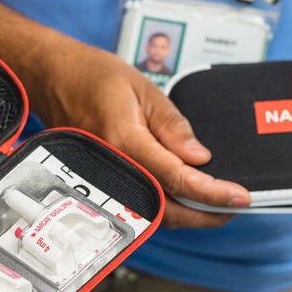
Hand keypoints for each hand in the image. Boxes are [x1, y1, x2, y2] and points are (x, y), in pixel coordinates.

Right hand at [30, 36, 249, 227]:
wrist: (51, 77)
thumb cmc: (92, 76)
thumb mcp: (142, 88)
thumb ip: (172, 125)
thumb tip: (199, 158)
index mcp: (124, 139)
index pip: (177, 178)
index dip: (212, 193)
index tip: (240, 198)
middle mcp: (111, 165)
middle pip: (165, 209)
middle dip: (204, 215)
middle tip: (234, 208)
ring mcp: (102, 177)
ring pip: (151, 213)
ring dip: (185, 215)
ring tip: (214, 204)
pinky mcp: (99, 180)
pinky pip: (136, 203)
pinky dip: (164, 206)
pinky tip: (182, 197)